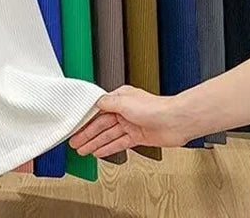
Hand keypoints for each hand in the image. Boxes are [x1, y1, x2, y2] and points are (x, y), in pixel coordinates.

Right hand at [69, 85, 190, 157]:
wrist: (175, 121)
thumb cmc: (154, 107)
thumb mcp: (125, 101)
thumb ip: (108, 103)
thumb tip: (96, 102)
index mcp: (119, 98)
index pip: (97, 110)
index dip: (85, 119)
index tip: (75, 125)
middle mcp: (124, 111)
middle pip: (101, 124)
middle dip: (86, 134)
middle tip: (74, 142)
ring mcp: (130, 124)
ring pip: (108, 135)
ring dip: (94, 143)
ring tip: (82, 150)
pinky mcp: (137, 137)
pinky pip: (119, 143)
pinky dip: (108, 148)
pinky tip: (98, 152)